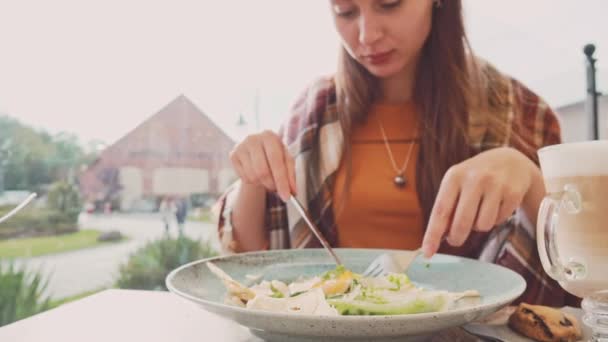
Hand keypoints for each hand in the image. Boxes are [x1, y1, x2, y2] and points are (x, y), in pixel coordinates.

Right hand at [229, 130, 295, 201]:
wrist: (257, 147)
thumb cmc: (275, 154)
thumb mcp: (286, 160)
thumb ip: (291, 175)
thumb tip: (292, 192)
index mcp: (270, 136)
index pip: (276, 161)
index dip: (282, 180)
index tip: (287, 197)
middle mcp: (253, 139)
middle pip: (262, 171)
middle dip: (271, 185)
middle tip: (276, 190)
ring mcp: (241, 146)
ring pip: (253, 176)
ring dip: (263, 184)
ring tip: (267, 178)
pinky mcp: (233, 155)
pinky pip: (245, 178)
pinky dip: (254, 181)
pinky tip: (257, 174)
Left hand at [422, 147, 539, 257]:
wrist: (510, 160)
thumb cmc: (476, 177)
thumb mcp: (457, 184)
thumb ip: (447, 207)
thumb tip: (438, 237)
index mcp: (454, 176)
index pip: (440, 211)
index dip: (433, 234)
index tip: (427, 252)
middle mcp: (474, 179)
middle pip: (461, 223)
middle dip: (456, 238)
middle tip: (455, 239)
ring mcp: (496, 185)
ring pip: (482, 226)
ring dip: (479, 226)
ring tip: (480, 212)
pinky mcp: (513, 193)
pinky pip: (499, 221)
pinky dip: (495, 220)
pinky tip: (496, 206)